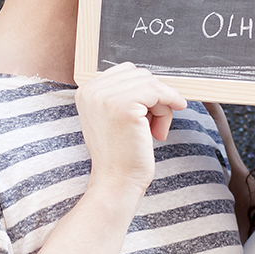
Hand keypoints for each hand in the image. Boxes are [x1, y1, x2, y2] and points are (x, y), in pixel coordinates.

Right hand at [76, 63, 186, 197]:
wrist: (116, 182)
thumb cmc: (120, 154)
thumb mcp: (113, 117)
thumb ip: (123, 95)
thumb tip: (152, 79)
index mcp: (86, 91)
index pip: (127, 71)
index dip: (144, 91)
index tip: (148, 115)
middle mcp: (91, 90)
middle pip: (140, 75)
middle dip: (154, 98)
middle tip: (152, 126)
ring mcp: (106, 97)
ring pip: (151, 82)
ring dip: (162, 105)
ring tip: (155, 130)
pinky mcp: (124, 106)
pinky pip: (158, 91)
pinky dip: (169, 105)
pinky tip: (161, 130)